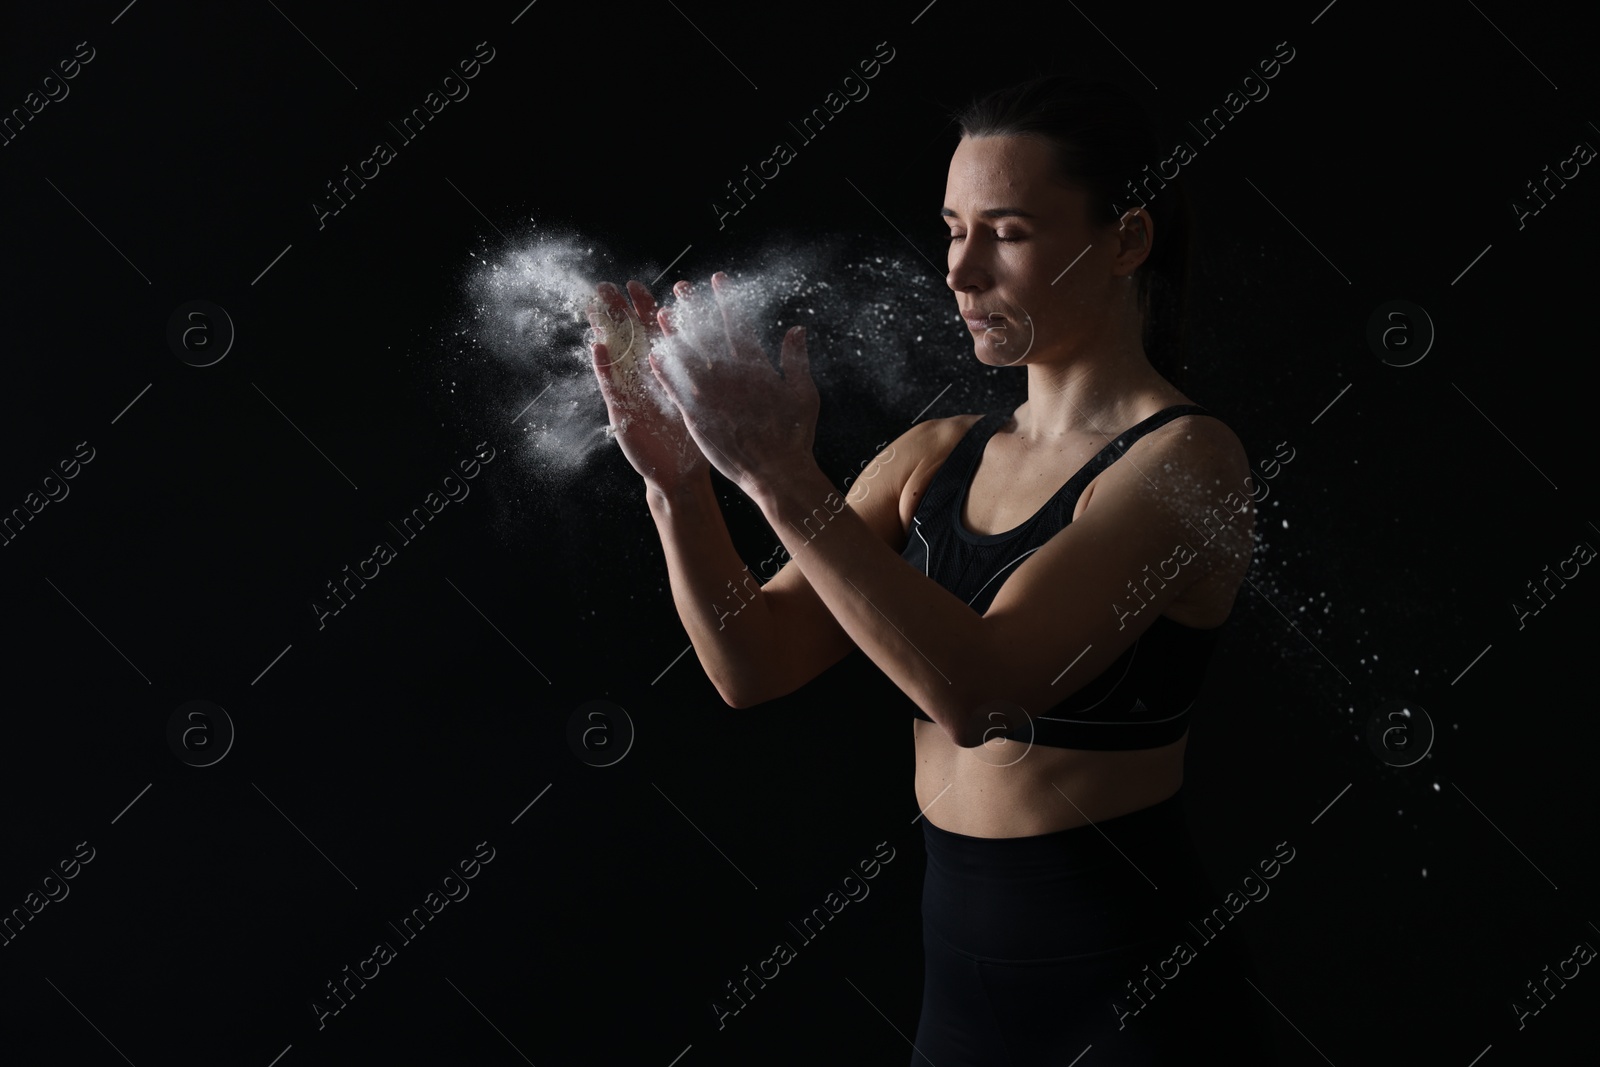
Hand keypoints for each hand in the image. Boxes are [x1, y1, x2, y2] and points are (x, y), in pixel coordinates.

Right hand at [587, 280, 709, 493]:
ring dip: (604, 332)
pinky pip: (612, 386)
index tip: (637, 285)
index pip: (653, 330)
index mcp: (666, 366)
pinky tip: (598, 347)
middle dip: (617, 311)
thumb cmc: (694, 433)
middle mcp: (645, 375)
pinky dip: (605, 367)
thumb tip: (714, 330)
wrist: (681, 472)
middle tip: (606, 287)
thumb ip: (700, 366)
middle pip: (628, 337)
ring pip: (616, 355)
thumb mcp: (700, 395)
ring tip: (594, 307)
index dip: (644, 307)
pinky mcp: (623, 410)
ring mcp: (631, 391)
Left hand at [648, 272, 819, 503]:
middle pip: (706, 334)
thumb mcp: (804, 393)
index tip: (717, 279)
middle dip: (692, 309)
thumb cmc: (794, 435)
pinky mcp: (695, 415)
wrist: (775, 471)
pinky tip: (653, 356)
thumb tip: (796, 330)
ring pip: (686, 357)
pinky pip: (674, 388)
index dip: (726, 299)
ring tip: (659, 314)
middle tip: (680, 288)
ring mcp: (709, 394)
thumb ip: (796, 359)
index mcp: (755, 366)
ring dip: (672, 334)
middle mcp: (728, 375)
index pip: (738, 324)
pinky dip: (663, 372)